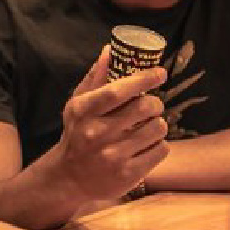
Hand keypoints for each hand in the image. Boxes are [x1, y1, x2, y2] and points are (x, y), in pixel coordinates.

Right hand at [48, 47, 168, 200]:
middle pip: (144, 108)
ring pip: (157, 128)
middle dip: (156, 103)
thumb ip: (94, 78)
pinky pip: (161, 150)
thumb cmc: (76, 135)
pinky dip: (159, 144)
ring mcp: (113, 156)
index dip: (143, 79)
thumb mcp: (77, 106)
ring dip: (158, 124)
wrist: (68, 179)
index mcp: (84, 112)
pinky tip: (148, 145)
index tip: (160, 73)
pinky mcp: (127, 174)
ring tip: (149, 126)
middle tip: (153, 105)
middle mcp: (97, 133)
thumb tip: (109, 50)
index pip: (117, 90)